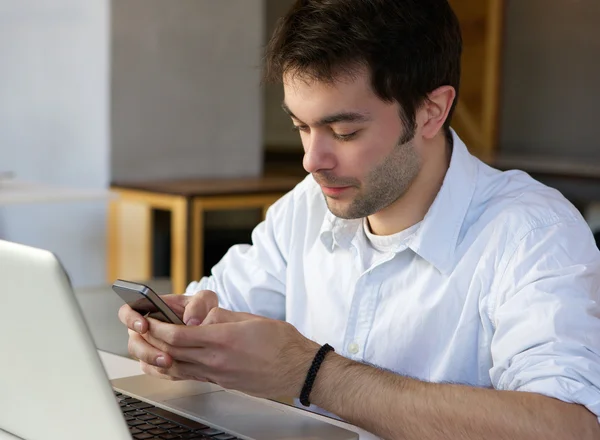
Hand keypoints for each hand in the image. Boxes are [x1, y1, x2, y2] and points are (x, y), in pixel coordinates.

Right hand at [118, 290, 218, 376]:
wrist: (211, 328)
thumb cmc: (202, 310)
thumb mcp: (205, 300)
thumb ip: (199, 304)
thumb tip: (191, 321)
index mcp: (150, 309)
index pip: (128, 311)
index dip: (131, 319)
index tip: (144, 325)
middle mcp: (147, 329)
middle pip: (134, 341)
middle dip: (145, 349)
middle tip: (161, 352)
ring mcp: (151, 346)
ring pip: (142, 358)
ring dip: (154, 361)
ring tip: (169, 361)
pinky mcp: (157, 362)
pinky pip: (152, 369)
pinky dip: (161, 370)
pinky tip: (174, 368)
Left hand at [132, 308, 319, 397]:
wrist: (299, 370)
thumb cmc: (282, 343)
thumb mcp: (250, 319)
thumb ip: (222, 317)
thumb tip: (203, 318)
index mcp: (223, 340)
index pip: (178, 336)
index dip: (159, 328)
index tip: (150, 319)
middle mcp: (217, 361)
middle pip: (172, 353)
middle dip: (152, 341)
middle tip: (141, 331)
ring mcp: (219, 375)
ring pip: (178, 369)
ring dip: (159, 358)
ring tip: (148, 347)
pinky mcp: (223, 383)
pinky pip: (191, 376)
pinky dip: (175, 369)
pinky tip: (170, 363)